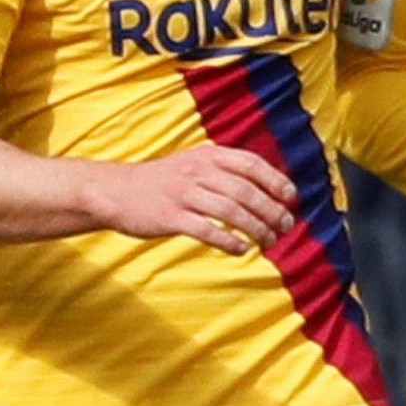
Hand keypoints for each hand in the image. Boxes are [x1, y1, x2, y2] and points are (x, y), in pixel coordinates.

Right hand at [78, 144, 297, 254]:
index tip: (291, 199)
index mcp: (207, 156)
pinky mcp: (170, 216)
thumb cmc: (164, 181)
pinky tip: (242, 250)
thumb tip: (269, 187)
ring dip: (257, 229)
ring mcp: (183, 194)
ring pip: (232, 213)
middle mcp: (198, 171)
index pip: (252, 165)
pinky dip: (230, 242)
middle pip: (247, 192)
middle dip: (273, 212)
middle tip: (284, 228)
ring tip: (268, 242)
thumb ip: (226, 169)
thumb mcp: (194, 162)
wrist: (114, 191)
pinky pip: (208, 231)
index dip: (277, 181)